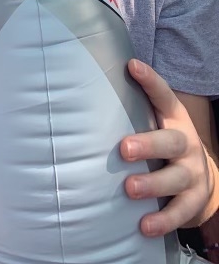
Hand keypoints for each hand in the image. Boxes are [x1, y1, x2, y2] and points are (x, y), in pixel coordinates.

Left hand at [120, 59, 213, 236]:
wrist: (203, 177)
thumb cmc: (164, 141)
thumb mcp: (156, 120)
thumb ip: (131, 106)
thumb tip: (88, 82)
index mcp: (174, 118)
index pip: (164, 95)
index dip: (150, 81)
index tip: (132, 66)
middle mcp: (186, 143)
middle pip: (172, 141)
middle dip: (149, 145)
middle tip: (124, 148)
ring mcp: (193, 173)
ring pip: (176, 178)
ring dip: (152, 184)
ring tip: (129, 188)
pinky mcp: (194, 201)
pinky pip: (180, 211)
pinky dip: (163, 220)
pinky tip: (145, 225)